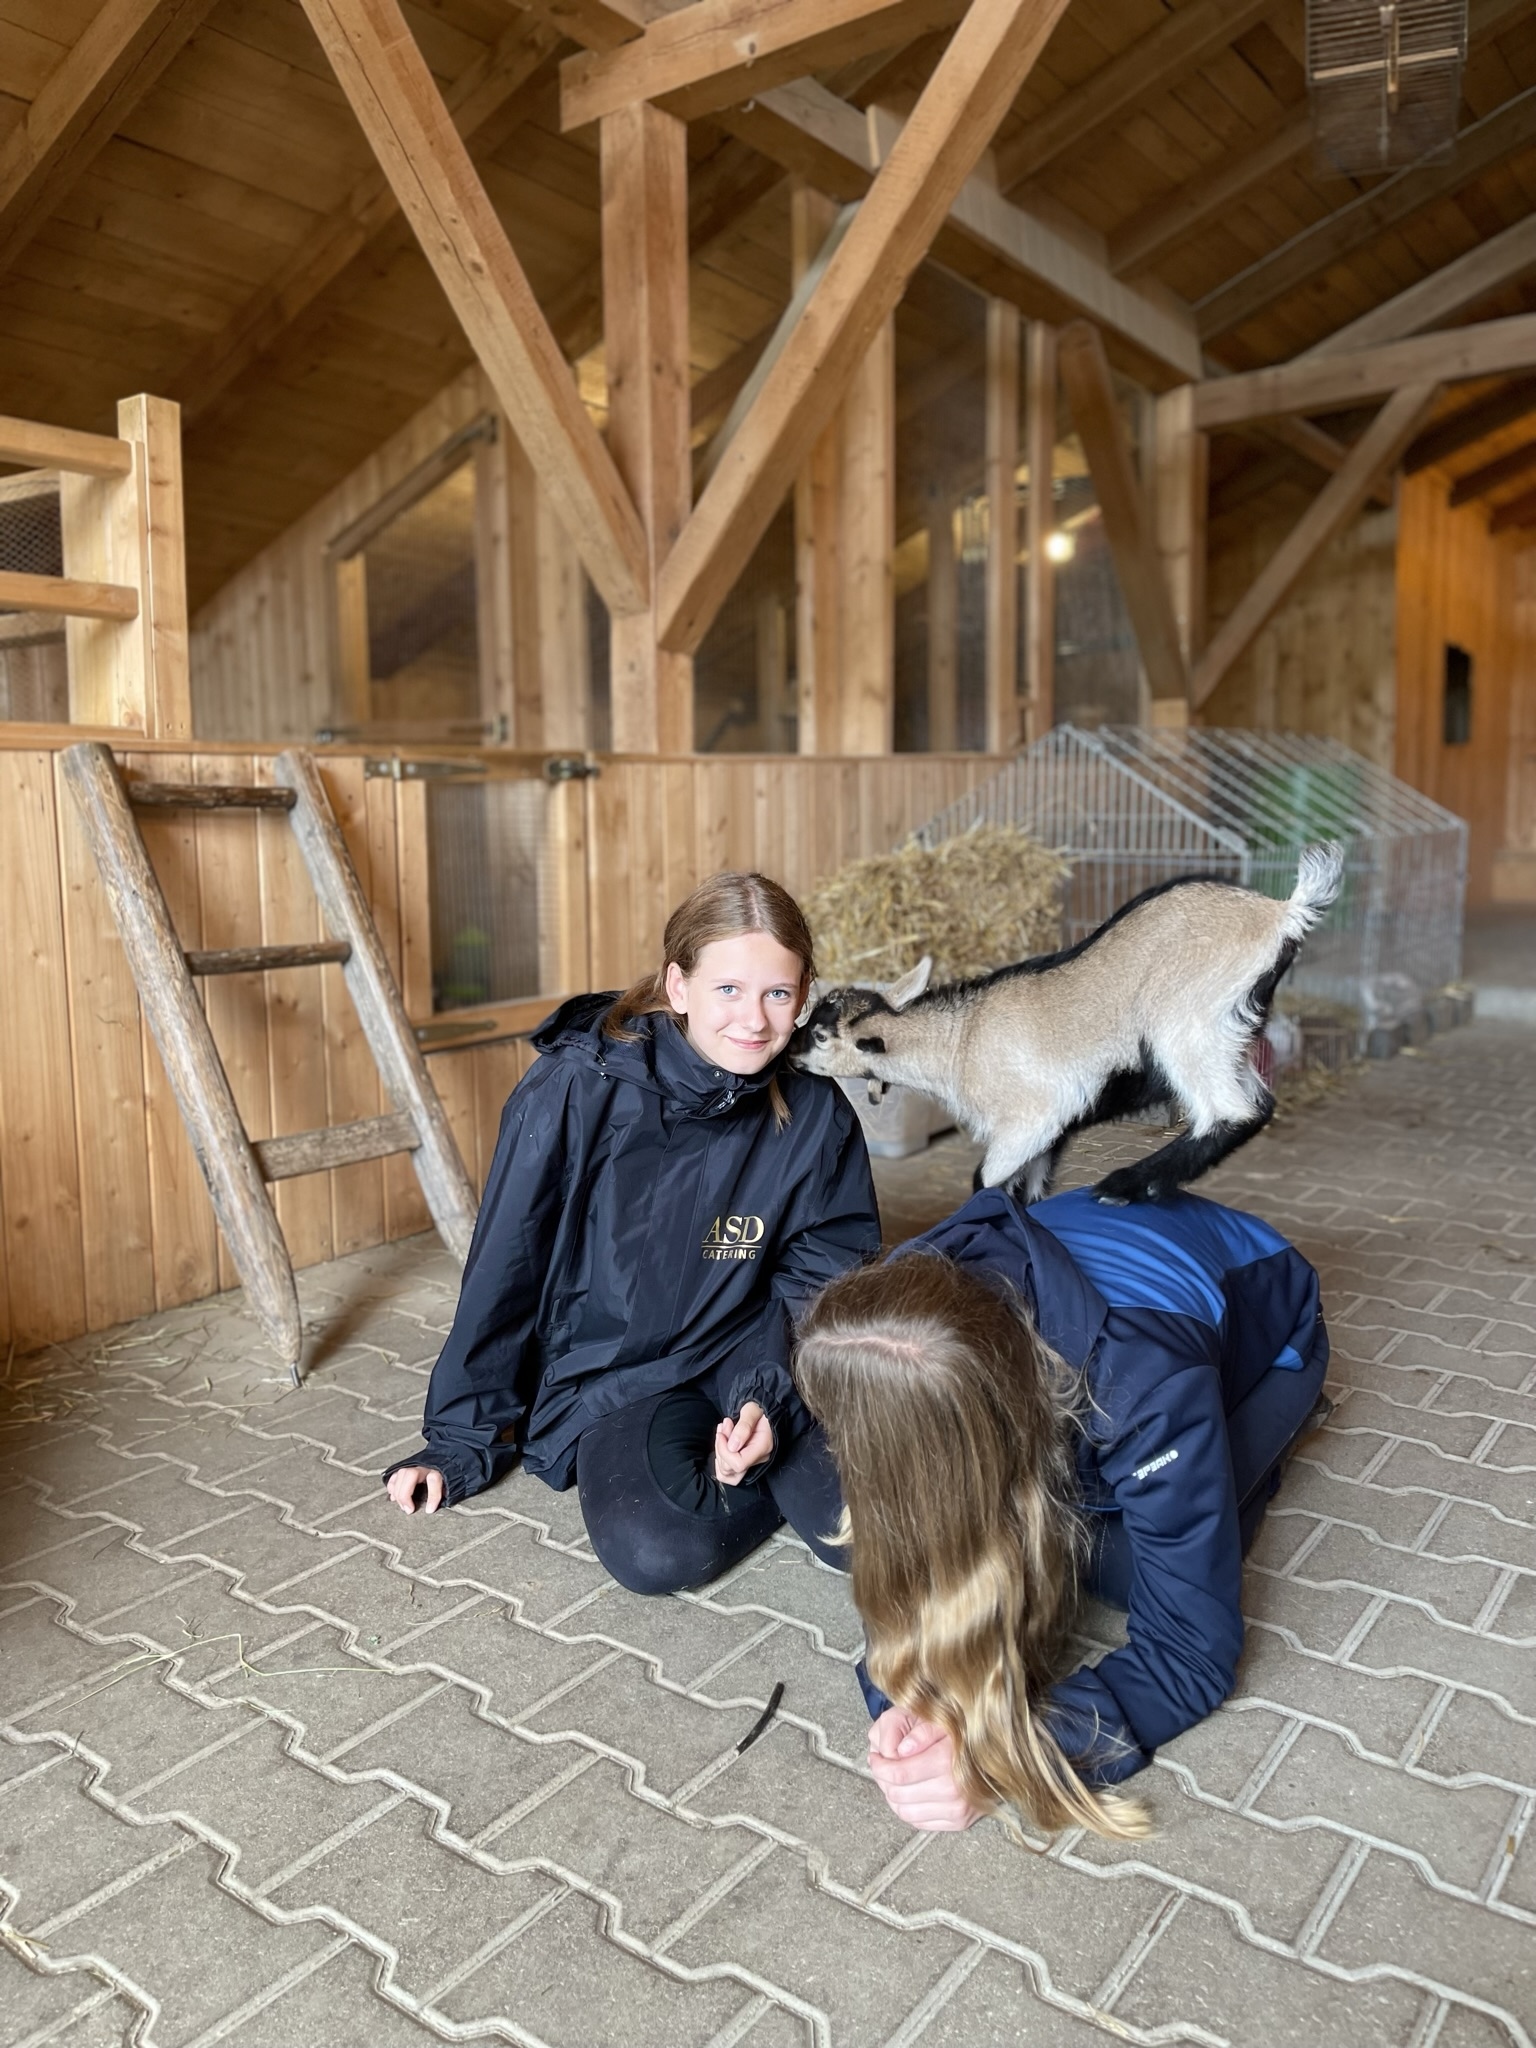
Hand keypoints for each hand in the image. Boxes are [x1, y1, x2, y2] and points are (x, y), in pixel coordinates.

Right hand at [385, 1465, 444, 1514]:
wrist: (443, 1460)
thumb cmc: (443, 1475)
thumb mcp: (447, 1484)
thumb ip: (441, 1493)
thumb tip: (431, 1508)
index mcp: (438, 1468)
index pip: (435, 1479)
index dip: (433, 1496)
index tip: (430, 1510)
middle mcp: (424, 1464)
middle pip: (411, 1475)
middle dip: (406, 1495)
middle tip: (409, 1510)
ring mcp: (414, 1464)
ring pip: (401, 1474)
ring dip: (398, 1492)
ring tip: (402, 1505)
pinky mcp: (406, 1466)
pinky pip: (395, 1474)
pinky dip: (392, 1485)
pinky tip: (393, 1496)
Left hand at [714, 1402, 772, 1484]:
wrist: (763, 1410)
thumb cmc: (759, 1408)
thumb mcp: (751, 1410)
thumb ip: (743, 1427)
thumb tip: (732, 1447)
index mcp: (762, 1447)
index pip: (738, 1464)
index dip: (724, 1450)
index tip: (721, 1432)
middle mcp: (758, 1459)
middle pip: (730, 1469)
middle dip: (720, 1447)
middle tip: (724, 1427)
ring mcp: (751, 1462)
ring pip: (726, 1474)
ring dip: (719, 1453)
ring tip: (722, 1433)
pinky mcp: (745, 1461)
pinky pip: (728, 1470)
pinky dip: (720, 1458)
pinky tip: (721, 1442)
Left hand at [867, 1708, 981, 1831]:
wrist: (999, 1756)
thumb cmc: (966, 1735)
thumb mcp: (944, 1721)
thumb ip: (921, 1732)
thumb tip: (901, 1750)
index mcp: (945, 1762)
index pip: (897, 1774)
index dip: (879, 1766)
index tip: (874, 1757)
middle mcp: (953, 1790)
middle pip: (898, 1794)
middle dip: (883, 1781)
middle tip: (881, 1768)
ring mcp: (957, 1809)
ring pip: (905, 1812)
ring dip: (893, 1797)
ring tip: (893, 1781)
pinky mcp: (959, 1822)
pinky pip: (920, 1822)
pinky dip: (908, 1809)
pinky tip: (908, 1793)